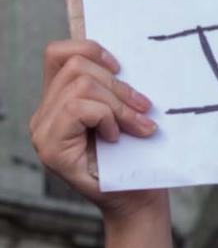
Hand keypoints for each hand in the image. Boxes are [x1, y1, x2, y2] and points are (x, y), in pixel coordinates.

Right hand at [28, 40, 165, 220]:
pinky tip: (116, 137)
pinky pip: (77, 108)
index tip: (120, 67)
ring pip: (80, 85)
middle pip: (75, 66)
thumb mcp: (126, 112)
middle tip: (144, 108)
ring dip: (118, 103)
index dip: (90, 49)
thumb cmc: (136, 156)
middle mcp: (44, 115)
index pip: (58, 54)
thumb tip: (128, 56)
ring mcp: (43, 132)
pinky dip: (106, 117)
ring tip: (137, 125)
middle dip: (118, 84)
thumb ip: (113, 87)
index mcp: (59, 101)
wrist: (136, 199)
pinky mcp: (50, 148)